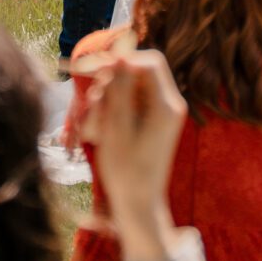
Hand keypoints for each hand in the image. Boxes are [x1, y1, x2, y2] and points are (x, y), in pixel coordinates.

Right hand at [77, 49, 188, 260]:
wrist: (138, 205)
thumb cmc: (126, 170)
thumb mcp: (117, 127)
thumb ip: (120, 89)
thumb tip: (121, 55)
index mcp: (167, 105)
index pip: (148, 62)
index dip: (120, 60)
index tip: (93, 70)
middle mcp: (169, 105)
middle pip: (137, 72)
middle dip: (110, 83)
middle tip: (92, 105)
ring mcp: (161, 113)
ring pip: (129, 87)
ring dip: (107, 100)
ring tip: (94, 127)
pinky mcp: (151, 121)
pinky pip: (129, 102)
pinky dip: (112, 111)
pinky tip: (100, 132)